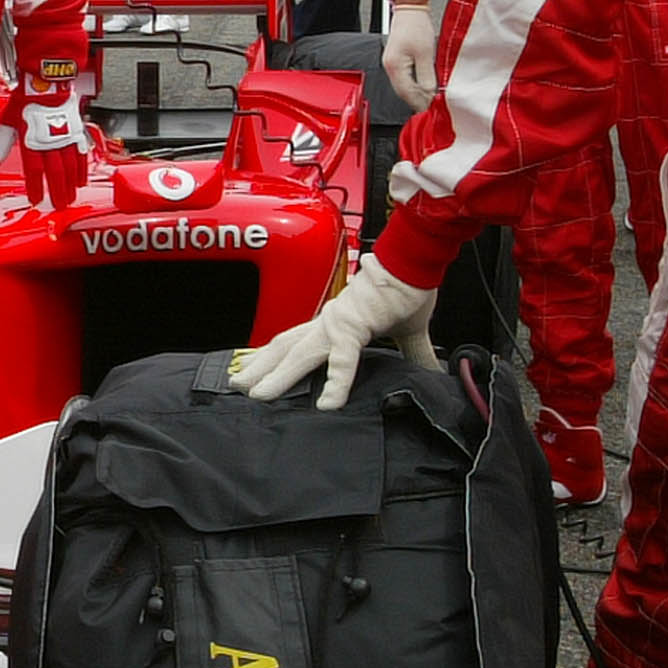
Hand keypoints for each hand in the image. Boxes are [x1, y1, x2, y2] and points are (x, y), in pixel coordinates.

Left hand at [12, 77, 90, 208]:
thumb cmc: (26, 101)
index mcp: (32, 142)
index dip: (35, 187)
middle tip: (58, 206)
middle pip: (55, 174)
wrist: (46, 84)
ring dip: (70, 186)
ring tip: (70, 198)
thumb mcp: (7, 122)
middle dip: (57, 192)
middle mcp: (50, 142)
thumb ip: (1, 145)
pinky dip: (81, 170)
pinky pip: (80, 155)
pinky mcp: (76, 133)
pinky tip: (81, 180)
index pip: (34, 171)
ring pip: (69, 167)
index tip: (36, 200)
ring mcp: (65, 138)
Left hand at [232, 261, 436, 410]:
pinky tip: (328, 405)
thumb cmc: (408, 289)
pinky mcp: (356, 327)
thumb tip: (430, 371)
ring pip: (299, 354)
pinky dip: (335, 382)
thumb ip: (414, 354)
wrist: (415, 262)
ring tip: (257, 395)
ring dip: (276, 375)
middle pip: (284, 347)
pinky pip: (343, 359)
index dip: (273, 357)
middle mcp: (327, 322)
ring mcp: (337, 324)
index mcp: (334, 322)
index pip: (295, 342)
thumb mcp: (408, 331)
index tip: (256, 372)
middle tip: (236, 385)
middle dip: (259, 367)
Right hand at [382, 2, 440, 109]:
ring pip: (403, 87)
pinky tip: (422, 88)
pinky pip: (403, 79)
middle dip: (417, 101)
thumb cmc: (416, 25)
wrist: (410, 9)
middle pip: (403, 92)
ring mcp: (391, 64)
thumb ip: (427, 76)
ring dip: (416, 94)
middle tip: (431, 109)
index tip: (430, 110)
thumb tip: (430, 94)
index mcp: (394, 66)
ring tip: (429, 100)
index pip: (407, 93)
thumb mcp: (426, 53)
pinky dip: (413, 85)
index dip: (420, 103)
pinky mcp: (396, 61)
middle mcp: (389, 67)